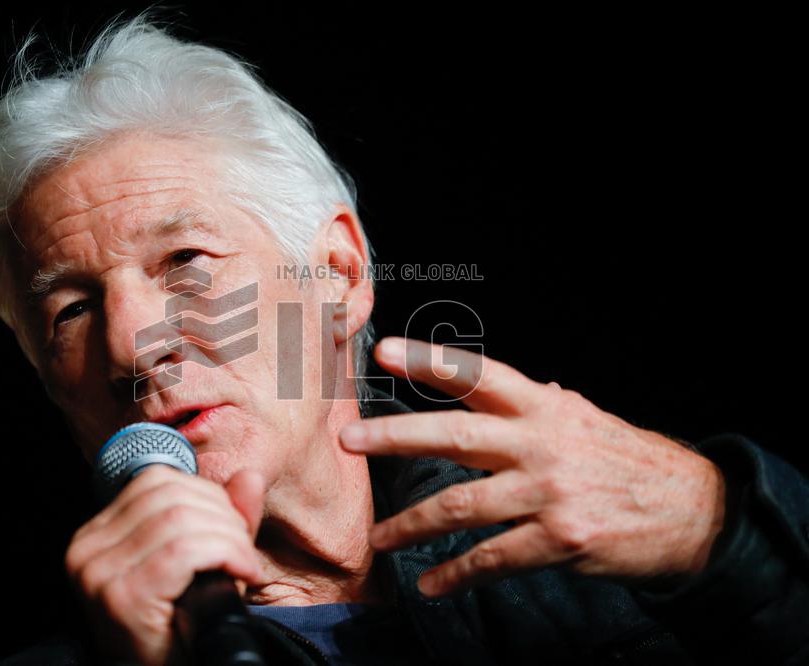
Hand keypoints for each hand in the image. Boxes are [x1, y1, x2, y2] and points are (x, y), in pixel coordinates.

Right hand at [65, 466, 266, 664]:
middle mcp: (88, 547)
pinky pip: (185, 551)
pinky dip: (226, 555)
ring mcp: (99, 572)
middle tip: (244, 552)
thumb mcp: (204, 562)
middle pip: (171, 495)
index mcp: (98, 533)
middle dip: (223, 516)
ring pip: (182, 518)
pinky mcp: (122, 595)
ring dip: (230, 538)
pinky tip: (242, 574)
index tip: (233, 527)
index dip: (207, 494)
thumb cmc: (179, 627)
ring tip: (245, 566)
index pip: (156, 480)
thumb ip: (225, 517)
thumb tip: (248, 475)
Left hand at [339, 337, 726, 597]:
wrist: (692, 511)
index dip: (430, 362)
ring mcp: (549, 492)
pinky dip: (456, 574)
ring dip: (412, 525)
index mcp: (544, 407)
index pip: (478, 375)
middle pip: (454, 435)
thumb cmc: (627, 461)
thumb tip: (492, 385)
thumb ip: (534, 405)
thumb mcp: (583, 418)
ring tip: (379, 538)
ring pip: (462, 506)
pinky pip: (493, 559)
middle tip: (350, 439)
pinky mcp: (560, 539)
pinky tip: (429, 583)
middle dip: (396, 437)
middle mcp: (541, 443)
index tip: (385, 352)